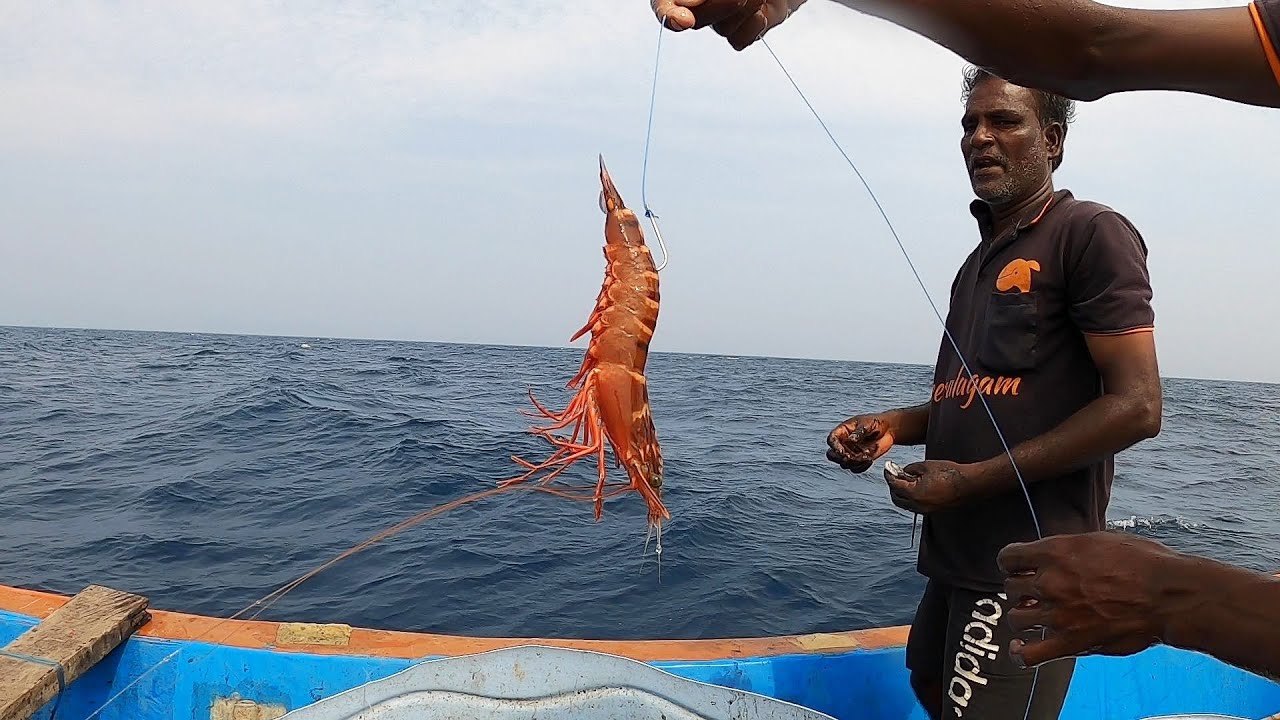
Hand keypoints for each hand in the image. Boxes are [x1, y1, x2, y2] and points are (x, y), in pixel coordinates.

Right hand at [651, 0, 805, 49]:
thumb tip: (688, 4)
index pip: (663, 5)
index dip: (669, 14)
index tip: (684, 20)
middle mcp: (696, 5)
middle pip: (693, 21)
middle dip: (721, 7)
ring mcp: (718, 19)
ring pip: (720, 30)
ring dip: (744, 10)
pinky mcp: (740, 31)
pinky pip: (738, 42)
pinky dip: (753, 28)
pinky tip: (762, 13)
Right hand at [826, 413, 896, 472]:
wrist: (889, 430)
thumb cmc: (877, 422)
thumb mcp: (867, 424)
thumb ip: (859, 432)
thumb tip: (851, 440)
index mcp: (842, 431)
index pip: (831, 439)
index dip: (834, 446)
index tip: (841, 451)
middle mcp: (844, 443)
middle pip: (831, 455)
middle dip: (839, 458)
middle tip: (850, 457)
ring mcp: (850, 453)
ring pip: (844, 464)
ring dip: (854, 462)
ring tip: (867, 455)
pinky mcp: (859, 460)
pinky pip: (855, 469)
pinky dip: (861, 467)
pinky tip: (870, 460)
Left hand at [883, 460, 971, 513]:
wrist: (970, 484)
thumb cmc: (950, 473)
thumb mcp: (926, 466)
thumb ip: (911, 469)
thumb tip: (904, 472)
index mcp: (914, 494)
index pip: (894, 485)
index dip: (889, 475)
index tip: (888, 468)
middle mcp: (917, 506)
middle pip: (896, 498)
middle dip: (893, 486)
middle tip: (894, 475)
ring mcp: (925, 510)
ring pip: (905, 504)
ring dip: (902, 494)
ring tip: (905, 480)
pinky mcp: (933, 511)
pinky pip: (915, 507)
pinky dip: (911, 498)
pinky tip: (916, 488)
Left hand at [997, 531, 1181, 667]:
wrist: (1168, 596)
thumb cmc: (1143, 563)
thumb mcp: (1101, 540)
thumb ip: (1070, 548)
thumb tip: (1058, 554)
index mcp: (1055, 552)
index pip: (1008, 557)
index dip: (1010, 562)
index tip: (1017, 567)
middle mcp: (1050, 582)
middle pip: (1010, 587)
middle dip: (1020, 589)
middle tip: (1034, 592)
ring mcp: (1059, 614)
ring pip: (1015, 617)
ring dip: (1022, 616)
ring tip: (1035, 615)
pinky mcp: (1071, 642)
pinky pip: (1030, 654)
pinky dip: (1020, 653)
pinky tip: (1019, 648)